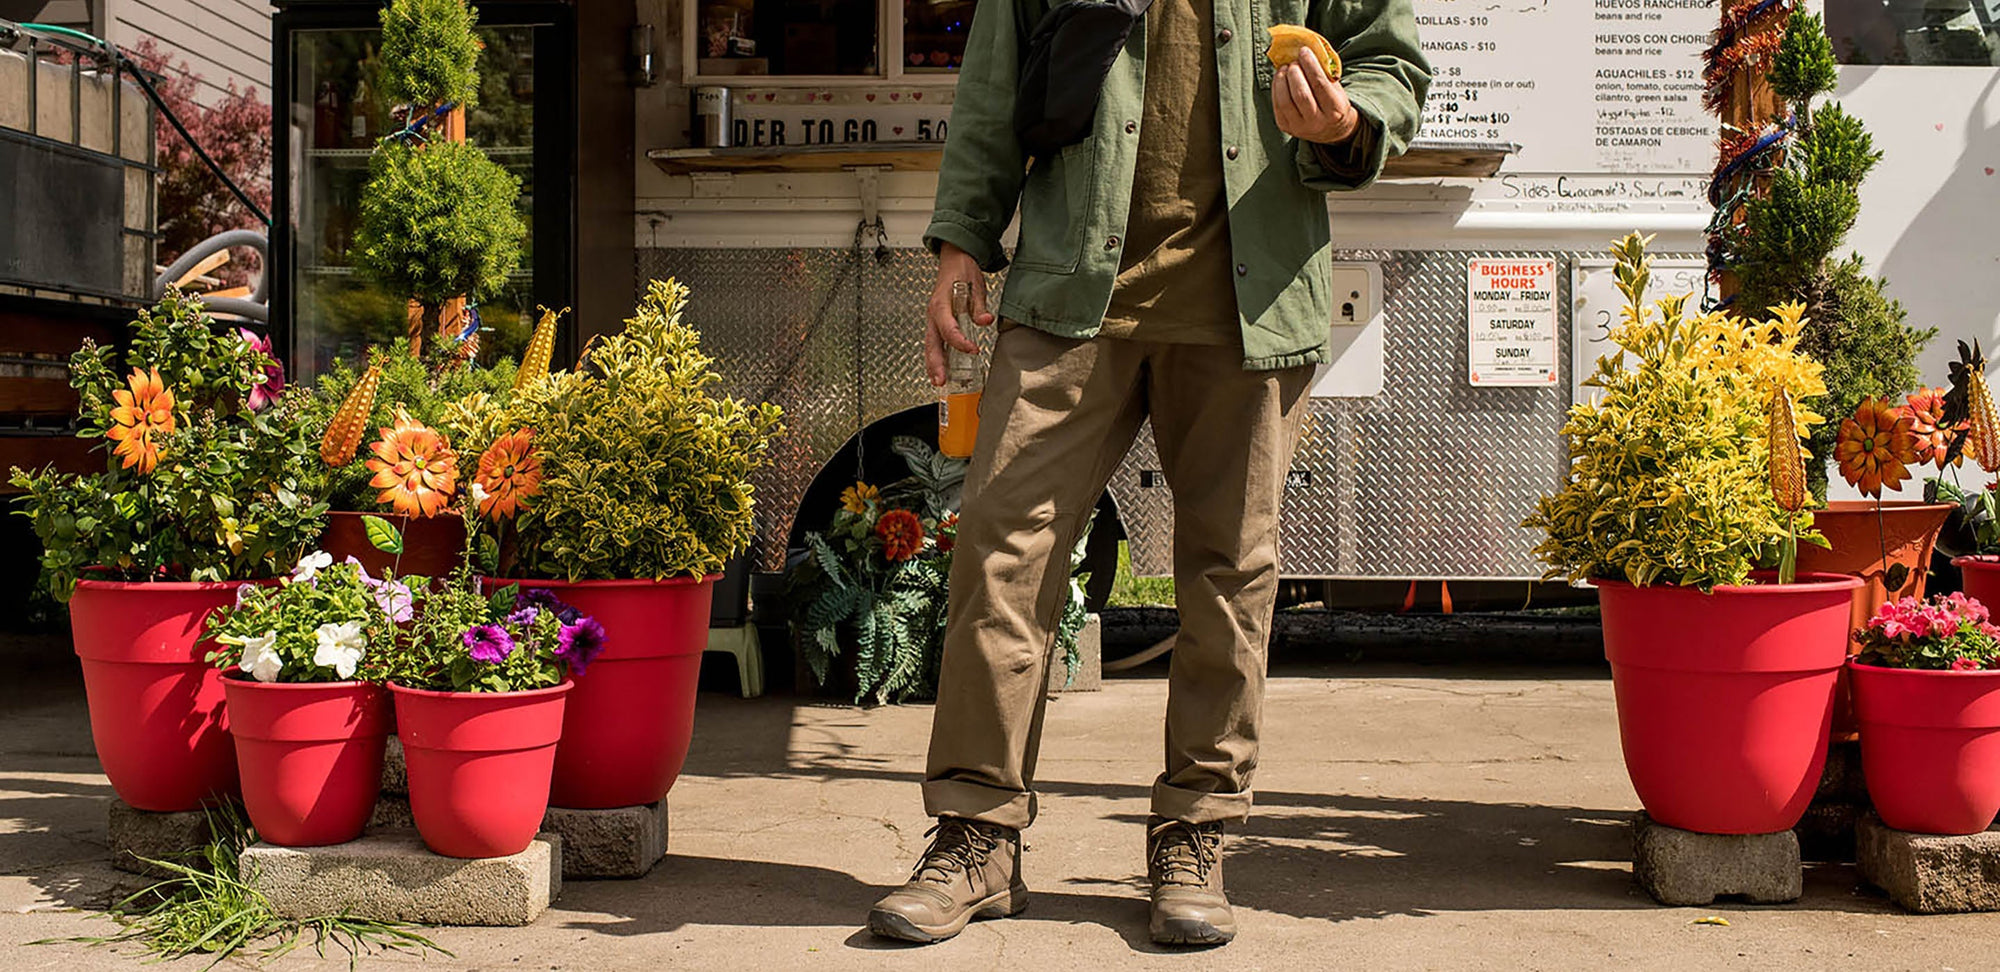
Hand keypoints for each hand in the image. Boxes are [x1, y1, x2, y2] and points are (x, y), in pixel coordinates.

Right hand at [925, 243, 991, 385]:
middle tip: (940, 380)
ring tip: (937, 381)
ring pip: (930, 345)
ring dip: (932, 364)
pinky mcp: (937, 322)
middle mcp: (934, 313)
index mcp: (941, 304)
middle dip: (936, 363)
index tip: (973, 349)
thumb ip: (978, 305)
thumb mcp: (975, 284)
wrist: (954, 259)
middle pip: (932, 343)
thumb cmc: (962, 270)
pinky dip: (935, 357)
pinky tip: (939, 370)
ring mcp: (933, 319)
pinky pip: (934, 342)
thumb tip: (985, 320)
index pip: (948, 328)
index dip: (959, 341)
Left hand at [1272, 54, 1358, 144]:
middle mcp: (1317, 122)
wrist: (1331, 130)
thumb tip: (1305, 52)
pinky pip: (1277, 106)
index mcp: (1335, 110)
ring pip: (1285, 101)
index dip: (1310, 65)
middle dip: (1295, 73)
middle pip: (1301, 94)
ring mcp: (1300, 127)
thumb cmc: (1333, 102)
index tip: (1304, 51)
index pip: (1320, 84)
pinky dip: (1276, 88)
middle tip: (1294, 62)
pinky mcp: (1286, 128)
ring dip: (1282, 80)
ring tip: (1285, 68)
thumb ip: (1324, 74)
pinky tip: (1279, 78)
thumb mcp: (1336, 89)